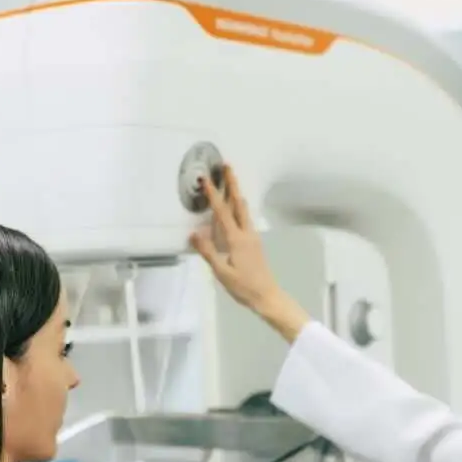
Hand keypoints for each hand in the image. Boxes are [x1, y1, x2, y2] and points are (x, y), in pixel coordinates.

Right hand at [191, 165, 309, 342]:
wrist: (267, 296)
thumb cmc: (244, 287)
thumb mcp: (222, 272)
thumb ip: (208, 252)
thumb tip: (193, 233)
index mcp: (236, 239)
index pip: (222, 212)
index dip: (214, 194)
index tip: (206, 178)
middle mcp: (246, 233)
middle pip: (238, 203)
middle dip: (232, 184)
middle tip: (227, 166)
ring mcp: (252, 237)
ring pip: (244, 210)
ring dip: (237, 193)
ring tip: (232, 181)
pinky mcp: (254, 243)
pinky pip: (245, 219)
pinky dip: (239, 207)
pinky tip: (236, 208)